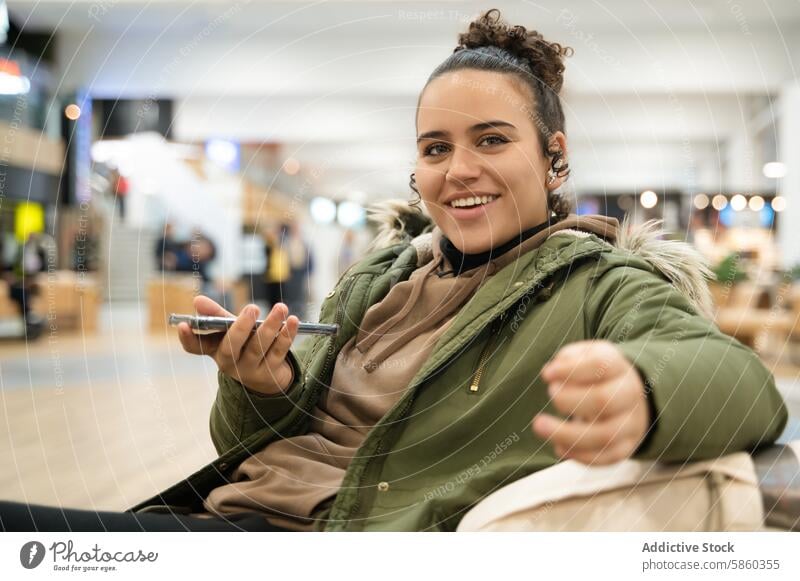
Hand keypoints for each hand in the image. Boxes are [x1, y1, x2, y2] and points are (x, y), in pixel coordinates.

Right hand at [177, 295, 299, 395]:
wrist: (267, 377)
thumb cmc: (244, 346)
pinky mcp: (271, 372)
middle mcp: (229, 363)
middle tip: (252, 307)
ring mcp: (250, 370)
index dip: (187, 337)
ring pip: (259, 347)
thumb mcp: (231, 331)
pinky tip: (293, 321)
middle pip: (231, 346)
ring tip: (281, 308)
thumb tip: (197, 300)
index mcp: (215, 350)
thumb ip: (218, 315)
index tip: (182, 324)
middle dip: (241, 326)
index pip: (195, 347)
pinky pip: (279, 351)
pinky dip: (287, 335)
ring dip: (270, 326)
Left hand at [532, 340, 650, 464]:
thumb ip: (568, 358)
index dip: (570, 370)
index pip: (599, 365)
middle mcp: (630, 395)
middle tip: (550, 392)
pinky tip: (558, 447)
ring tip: (539, 426)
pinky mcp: (627, 447)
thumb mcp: (587, 355)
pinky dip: (579, 455)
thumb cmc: (598, 373)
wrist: (632, 395)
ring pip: (604, 435)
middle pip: (602, 400)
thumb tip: (551, 373)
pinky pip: (606, 458)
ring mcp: (631, 423)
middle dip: (568, 400)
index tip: (546, 375)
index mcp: (618, 367)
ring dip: (567, 434)